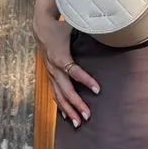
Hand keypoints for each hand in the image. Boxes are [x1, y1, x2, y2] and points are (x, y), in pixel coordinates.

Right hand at [33, 10, 99, 128]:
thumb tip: (107, 29)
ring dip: (68, 110)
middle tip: (88, 116)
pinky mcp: (50, 75)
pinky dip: (60, 105)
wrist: (40, 26)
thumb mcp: (73, 25)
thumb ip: (89, 28)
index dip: (85, 80)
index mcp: (60, 56)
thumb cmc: (60, 26)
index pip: (73, 71)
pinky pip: (54, 93)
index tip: (98, 89)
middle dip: (76, 104)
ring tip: (78, 123)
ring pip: (58, 95)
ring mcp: (51, 73)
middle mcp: (54, 68)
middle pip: (65, 89)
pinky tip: (66, 115)